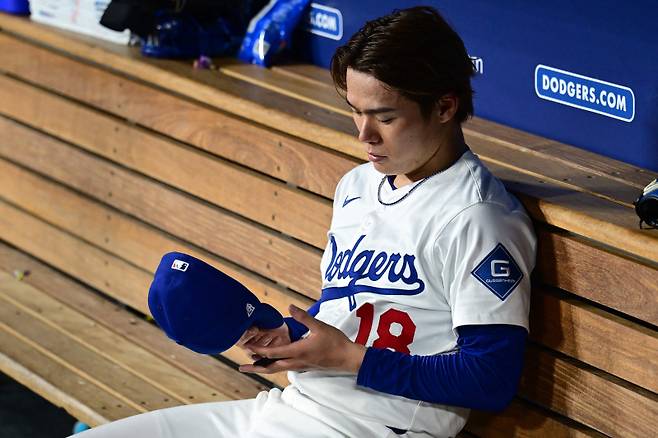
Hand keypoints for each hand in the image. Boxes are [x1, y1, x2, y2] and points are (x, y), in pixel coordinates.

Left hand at [238, 304, 365, 374]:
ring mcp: (301, 366)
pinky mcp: (306, 366)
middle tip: (242, 367)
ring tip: (254, 366)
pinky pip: (287, 368)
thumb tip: (290, 306)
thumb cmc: (335, 342)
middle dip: (256, 367)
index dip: (258, 351)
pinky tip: (275, 362)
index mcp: (298, 351)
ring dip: (265, 368)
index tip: (247, 348)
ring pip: (279, 369)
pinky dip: (276, 366)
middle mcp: (297, 362)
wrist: (348, 358)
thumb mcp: (319, 326)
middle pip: (271, 367)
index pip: (273, 353)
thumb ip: (304, 317)